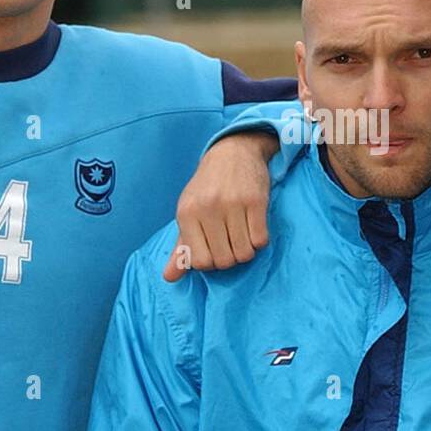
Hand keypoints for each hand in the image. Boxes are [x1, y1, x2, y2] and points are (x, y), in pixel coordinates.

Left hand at [164, 131, 278, 281]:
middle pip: (224, 260)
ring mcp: (233, 204)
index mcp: (187, 213)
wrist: (232, 152)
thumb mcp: (189, 212)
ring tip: (243, 236)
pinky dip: (259, 240)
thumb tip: (169, 278)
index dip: (210, 262)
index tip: (215, 250)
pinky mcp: (256, 201)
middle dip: (230, 258)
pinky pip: (261, 240)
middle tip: (231, 244)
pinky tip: (253, 227)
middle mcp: (208, 208)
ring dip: (246, 250)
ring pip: (244, 253)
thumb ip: (182, 247)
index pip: (200, 261)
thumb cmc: (207, 187)